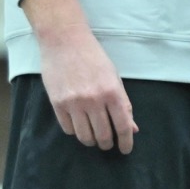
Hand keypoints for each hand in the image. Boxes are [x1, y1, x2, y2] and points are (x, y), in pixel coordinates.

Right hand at [37, 28, 136, 153]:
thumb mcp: (114, 77)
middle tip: (106, 141)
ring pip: (85, 136)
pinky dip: (75, 130)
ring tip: (92, 134)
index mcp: (112, 92)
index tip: (125, 149)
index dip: (126, 143)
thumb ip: (123, 104)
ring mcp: (74, 102)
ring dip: (91, 140)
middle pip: (103, 136)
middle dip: (107, 143)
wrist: (64, 39)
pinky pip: (68, 129)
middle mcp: (93, 100)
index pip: (123, 127)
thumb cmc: (93, 56)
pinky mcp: (57, 102)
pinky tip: (77, 123)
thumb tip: (132, 129)